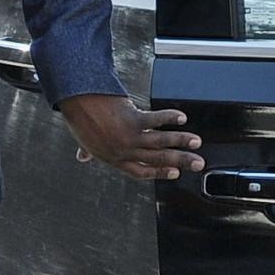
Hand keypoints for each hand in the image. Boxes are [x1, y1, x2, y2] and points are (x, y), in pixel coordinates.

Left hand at [59, 94, 205, 181]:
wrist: (77, 102)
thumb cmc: (81, 121)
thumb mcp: (84, 142)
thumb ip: (88, 152)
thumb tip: (82, 157)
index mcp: (115, 159)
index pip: (142, 171)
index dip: (160, 173)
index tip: (175, 173)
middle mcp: (125, 151)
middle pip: (158, 159)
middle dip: (181, 161)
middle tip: (197, 164)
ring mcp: (129, 137)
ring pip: (161, 142)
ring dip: (181, 142)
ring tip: (196, 142)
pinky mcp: (132, 120)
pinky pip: (156, 121)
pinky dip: (170, 119)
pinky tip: (181, 118)